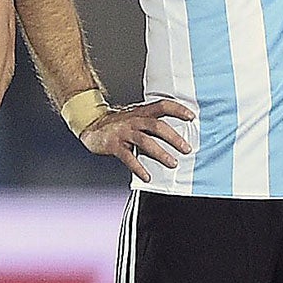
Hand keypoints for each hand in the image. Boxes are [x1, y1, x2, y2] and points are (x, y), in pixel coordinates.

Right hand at [79, 98, 196, 181]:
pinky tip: (147, 176)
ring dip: (161, 153)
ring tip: (172, 163)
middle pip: (157, 126)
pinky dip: (139, 168)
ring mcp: (124, 132)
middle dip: (174, 138)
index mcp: (142, 112)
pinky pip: (128, 157)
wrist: (91, 125)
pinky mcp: (114, 145)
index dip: (177, 110)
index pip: (162, 106)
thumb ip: (152, 122)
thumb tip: (177, 133)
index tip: (192, 116)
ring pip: (145, 141)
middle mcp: (134, 120)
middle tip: (187, 149)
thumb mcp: (136, 117)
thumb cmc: (119, 123)